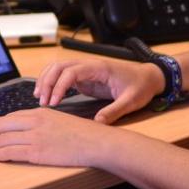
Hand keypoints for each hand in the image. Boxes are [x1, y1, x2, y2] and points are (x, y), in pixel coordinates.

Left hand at [0, 107, 128, 166]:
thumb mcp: (60, 122)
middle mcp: (34, 121)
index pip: (8, 118)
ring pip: (1, 139)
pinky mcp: (38, 151)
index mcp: (39, 113)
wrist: (97, 142)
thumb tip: (27, 132)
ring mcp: (35, 136)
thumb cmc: (83, 135)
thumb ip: (42, 124)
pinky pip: (10, 152)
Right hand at [34, 58, 163, 124]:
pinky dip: (52, 82)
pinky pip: (63, 75)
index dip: (59, 86)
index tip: (54, 102)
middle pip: (59, 66)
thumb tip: (97, 123)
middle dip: (47, 81)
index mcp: (99, 68)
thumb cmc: (140, 86)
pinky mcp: (85, 77)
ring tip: (40, 97)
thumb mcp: (131, 101)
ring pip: (58, 68)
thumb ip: (114, 111)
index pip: (71, 72)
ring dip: (46, 79)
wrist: (148, 77)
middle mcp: (89, 66)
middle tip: (42, 101)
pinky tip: (48, 95)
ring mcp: (86, 70)